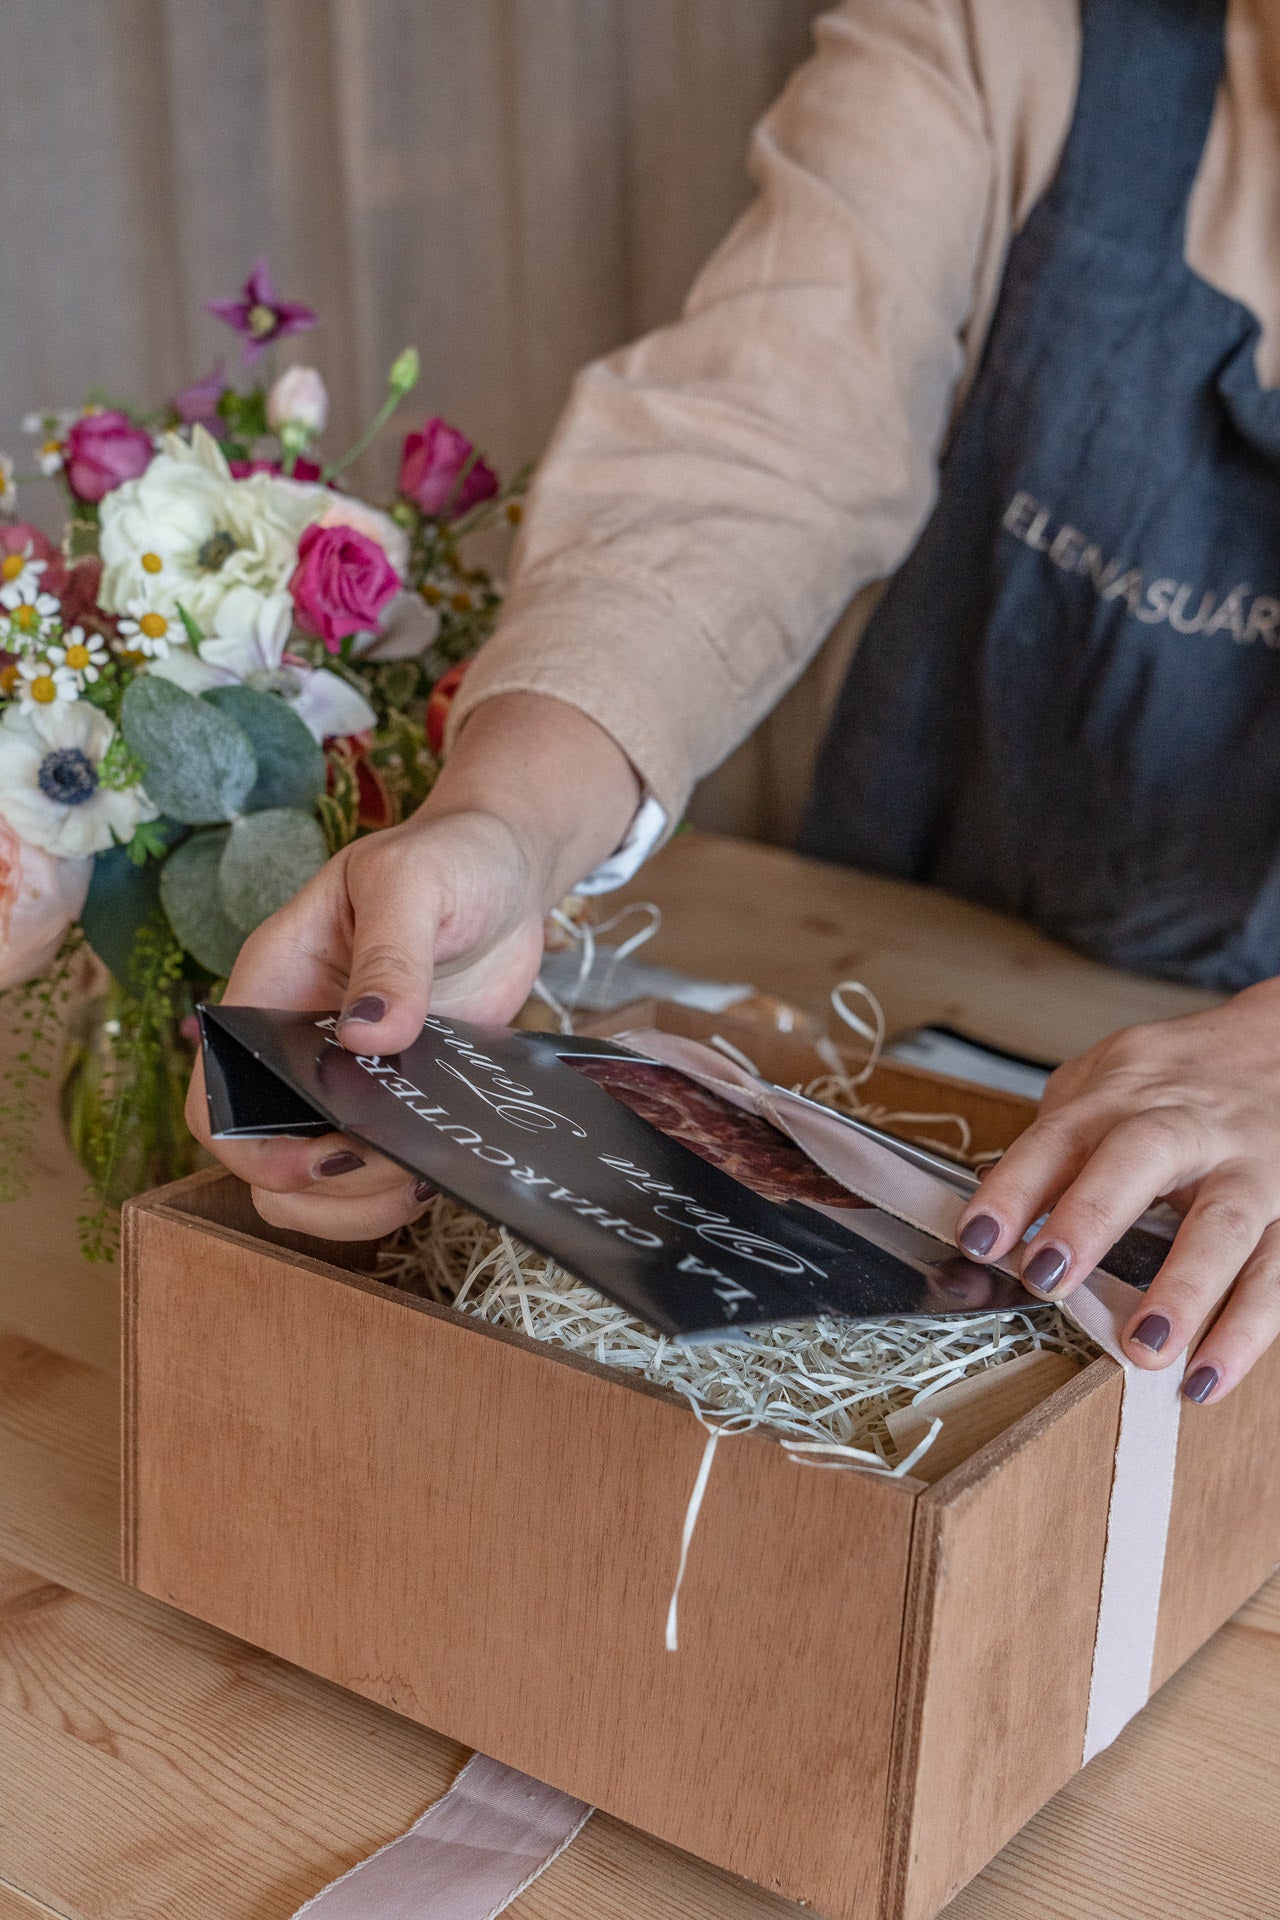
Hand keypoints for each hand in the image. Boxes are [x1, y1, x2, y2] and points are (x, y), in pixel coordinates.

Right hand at [186, 693, 640, 1239]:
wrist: (510, 868)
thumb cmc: (449, 857)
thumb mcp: (412, 884)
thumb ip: (390, 955)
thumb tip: (367, 1033)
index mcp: (272, 988)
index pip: (216, 1093)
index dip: (248, 1145)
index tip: (319, 1161)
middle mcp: (299, 1045)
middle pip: (261, 1157)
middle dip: (317, 1191)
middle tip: (394, 1172)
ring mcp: (351, 1078)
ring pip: (315, 1183)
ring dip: (359, 1205)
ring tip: (421, 1183)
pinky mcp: (405, 1097)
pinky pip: (381, 1169)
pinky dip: (401, 1192)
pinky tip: (443, 1174)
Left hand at [953, 978, 1279, 1404]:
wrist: (1279, 1049)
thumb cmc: (1177, 1079)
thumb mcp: (1106, 1081)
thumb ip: (1057, 1138)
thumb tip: (991, 1203)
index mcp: (1123, 1095)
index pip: (1059, 1135)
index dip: (1015, 1186)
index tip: (978, 1238)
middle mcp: (1185, 1127)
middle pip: (1139, 1159)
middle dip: (1090, 1218)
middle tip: (1048, 1278)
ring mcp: (1247, 1168)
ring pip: (1223, 1224)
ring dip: (1184, 1290)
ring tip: (1144, 1349)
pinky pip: (1276, 1272)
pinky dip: (1246, 1330)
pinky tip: (1208, 1375)